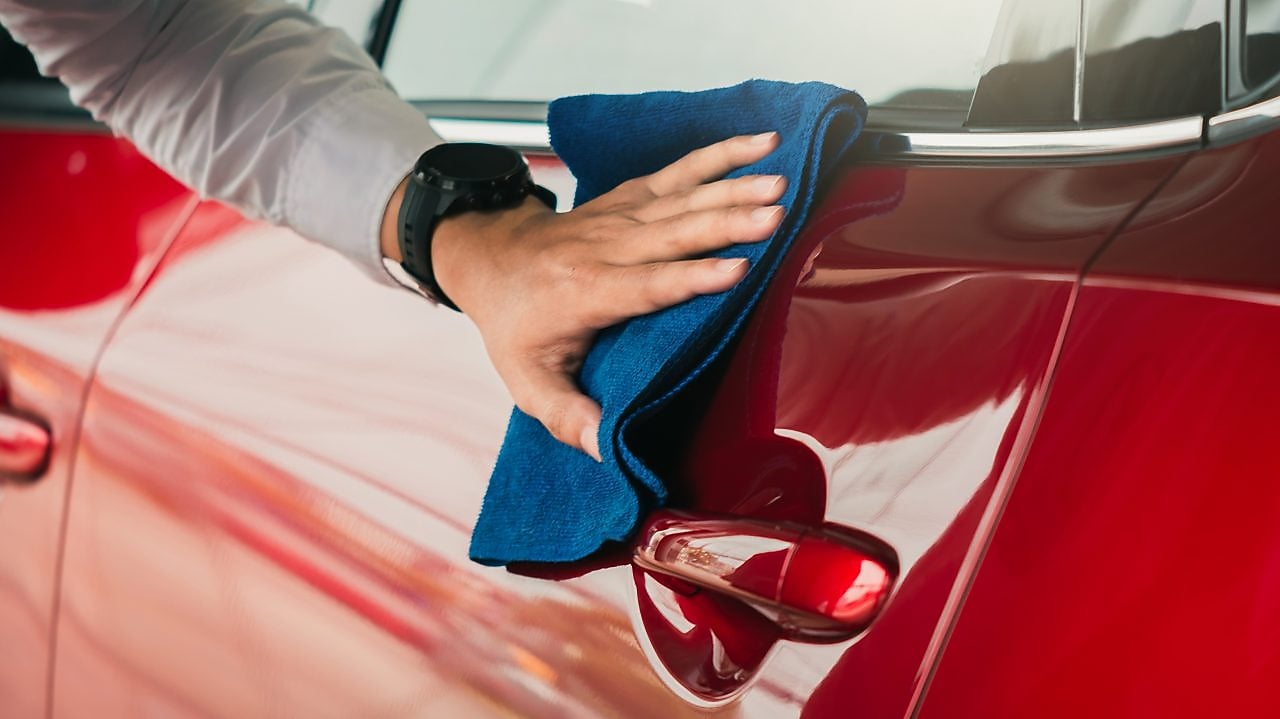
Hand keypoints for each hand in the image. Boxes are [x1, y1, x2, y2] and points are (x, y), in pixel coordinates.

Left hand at [381, 132, 784, 460]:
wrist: (486, 256)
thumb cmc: (514, 322)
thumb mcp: (526, 379)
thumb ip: (564, 415)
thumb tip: (604, 450)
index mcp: (586, 293)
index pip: (645, 285)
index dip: (690, 277)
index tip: (736, 269)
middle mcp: (606, 248)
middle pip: (674, 233)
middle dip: (727, 223)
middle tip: (775, 213)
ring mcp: (619, 217)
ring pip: (683, 199)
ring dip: (733, 188)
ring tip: (779, 182)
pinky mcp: (631, 197)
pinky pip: (680, 172)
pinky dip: (719, 155)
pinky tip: (758, 144)